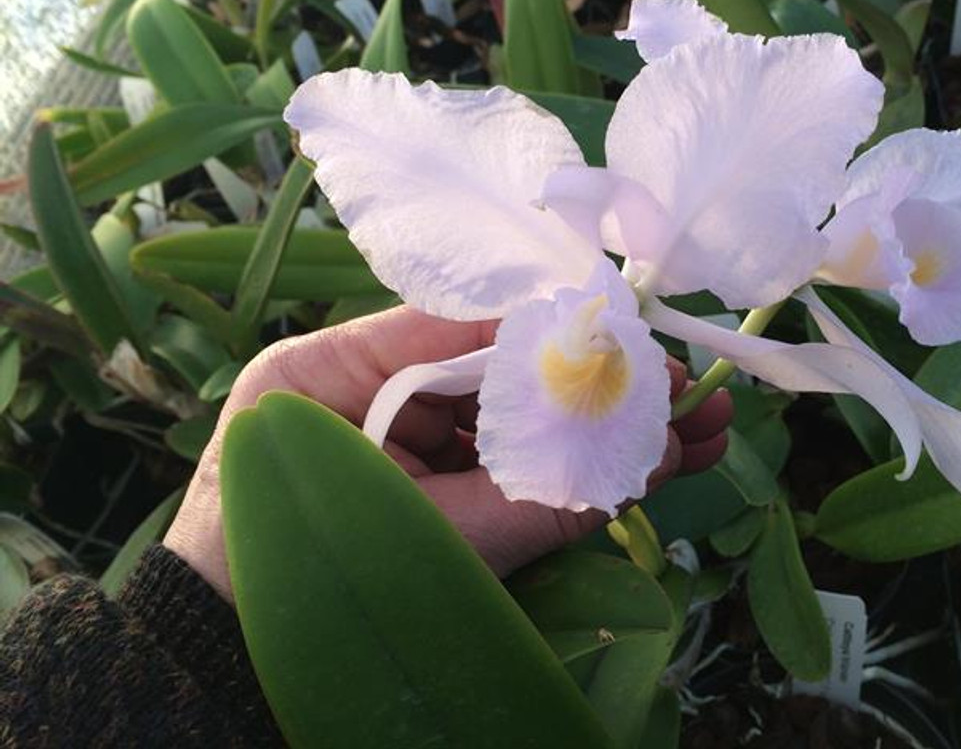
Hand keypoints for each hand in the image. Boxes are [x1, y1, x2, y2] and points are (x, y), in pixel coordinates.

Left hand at [164, 306, 731, 600]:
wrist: (225, 660)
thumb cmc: (294, 566)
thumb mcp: (412, 528)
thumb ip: (523, 497)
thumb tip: (643, 460)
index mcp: (343, 366)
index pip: (473, 331)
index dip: (561, 336)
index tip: (639, 348)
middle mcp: (378, 393)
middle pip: (510, 376)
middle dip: (605, 386)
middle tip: (695, 394)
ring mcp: (405, 446)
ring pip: (519, 425)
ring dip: (607, 431)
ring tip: (704, 431)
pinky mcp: (428, 493)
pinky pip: (508, 472)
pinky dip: (574, 473)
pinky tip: (652, 465)